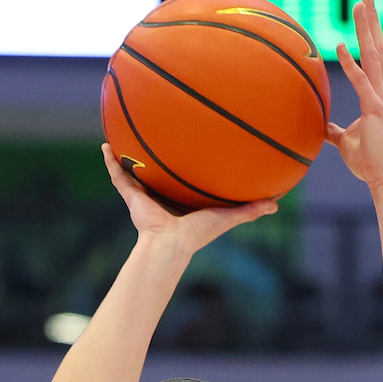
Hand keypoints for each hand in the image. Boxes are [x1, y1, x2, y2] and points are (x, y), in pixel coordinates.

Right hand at [102, 145, 275, 253]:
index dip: (182, 171)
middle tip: (153, 139)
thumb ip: (250, 210)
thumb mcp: (228, 216)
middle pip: (155, 176)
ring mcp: (143, 197)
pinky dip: (111, 162)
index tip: (184, 154)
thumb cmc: (199, 234)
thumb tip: (276, 205)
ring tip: (121, 137)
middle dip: (153, 161)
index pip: (180, 184)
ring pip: (133, 173)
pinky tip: (106, 145)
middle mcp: (160, 197)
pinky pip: (119, 176)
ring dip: (127, 157)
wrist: (171, 244)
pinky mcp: (131, 196)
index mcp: (180, 203)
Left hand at [325, 0, 382, 192]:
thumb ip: (334, 130)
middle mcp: (382, 92)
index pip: (374, 58)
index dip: (370, 35)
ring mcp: (380, 99)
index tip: (365, 15)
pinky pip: (361, 81)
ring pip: (374, 56)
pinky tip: (340, 46)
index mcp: (378, 96)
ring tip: (361, 5)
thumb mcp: (345, 142)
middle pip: (377, 48)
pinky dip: (351, 63)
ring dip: (366, 29)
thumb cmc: (368, 162)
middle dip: (371, 22)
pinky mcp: (375, 110)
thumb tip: (321, 127)